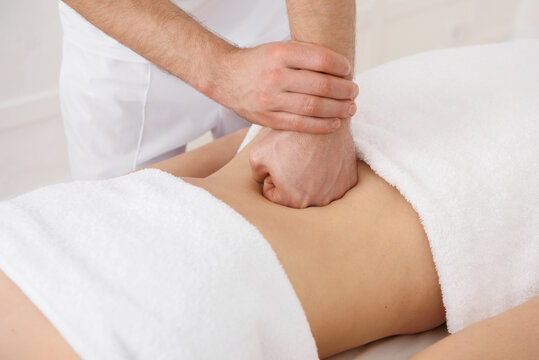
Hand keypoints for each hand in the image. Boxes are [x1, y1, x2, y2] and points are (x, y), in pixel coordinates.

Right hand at [214, 41, 358, 133]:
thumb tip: (340, 69)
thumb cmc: (260, 63)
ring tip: (350, 108)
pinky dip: (322, 125)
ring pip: (313, 107)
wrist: (226, 77)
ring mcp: (270, 99)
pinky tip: (335, 123)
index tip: (348, 70)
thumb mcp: (279, 49)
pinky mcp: (267, 118)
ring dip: (338, 109)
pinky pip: (300, 125)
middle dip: (344, 90)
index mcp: (280, 53)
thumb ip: (305, 57)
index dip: (341, 66)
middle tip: (354, 92)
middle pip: (321, 85)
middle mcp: (275, 76)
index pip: (321, 60)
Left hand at [249, 124, 357, 207]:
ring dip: (308, 176)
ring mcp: (338, 191)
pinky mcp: (350, 180)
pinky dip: (326, 171)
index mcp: (295, 201)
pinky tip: (322, 156)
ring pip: (314, 188)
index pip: (273, 195)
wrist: (321, 116)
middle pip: (295, 194)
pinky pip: (332, 181)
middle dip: (290, 178)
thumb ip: (256, 174)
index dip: (272, 175)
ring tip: (307, 155)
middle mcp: (319, 202)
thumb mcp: (257, 155)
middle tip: (292, 156)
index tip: (279, 159)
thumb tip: (263, 181)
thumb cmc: (287, 136)